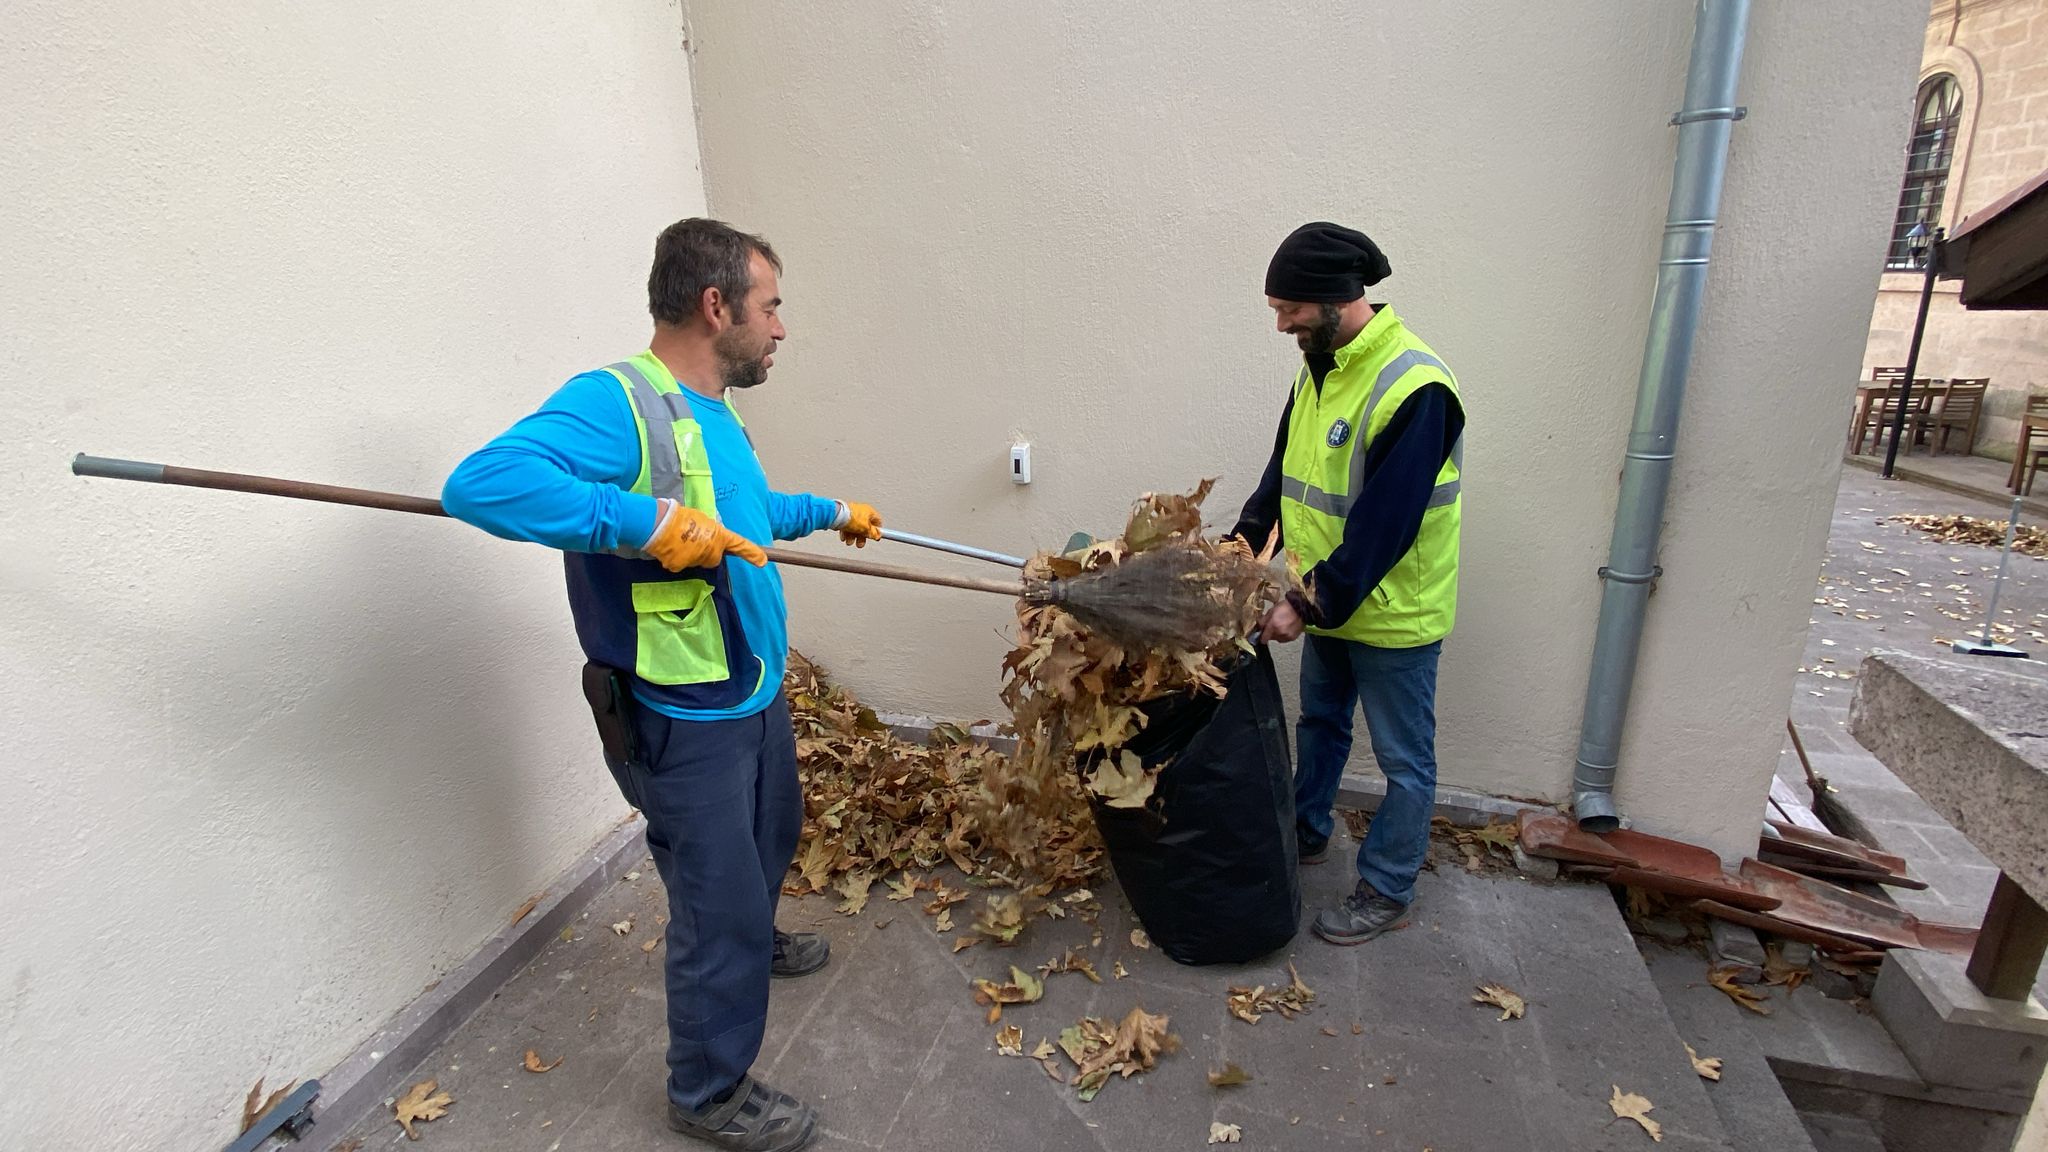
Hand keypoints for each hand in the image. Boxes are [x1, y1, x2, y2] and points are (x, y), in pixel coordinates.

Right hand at [644, 499, 766, 570]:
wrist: (658, 522)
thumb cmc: (680, 516)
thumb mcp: (702, 519)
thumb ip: (711, 531)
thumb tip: (712, 538)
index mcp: (718, 535)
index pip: (739, 544)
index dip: (752, 552)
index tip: (763, 560)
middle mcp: (710, 550)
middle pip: (714, 559)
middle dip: (708, 553)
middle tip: (694, 540)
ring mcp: (695, 560)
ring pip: (697, 562)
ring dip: (692, 555)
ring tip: (680, 540)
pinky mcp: (679, 566)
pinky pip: (681, 565)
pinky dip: (677, 559)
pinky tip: (670, 548)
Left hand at [835, 501, 882, 547]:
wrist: (836, 515)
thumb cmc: (852, 518)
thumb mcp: (866, 529)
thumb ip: (873, 533)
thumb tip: (877, 536)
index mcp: (869, 511)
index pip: (877, 522)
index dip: (877, 531)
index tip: (875, 538)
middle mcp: (861, 512)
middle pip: (865, 527)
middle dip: (862, 538)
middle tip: (859, 544)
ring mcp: (852, 514)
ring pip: (855, 528)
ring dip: (852, 538)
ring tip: (849, 542)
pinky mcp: (843, 517)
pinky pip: (847, 527)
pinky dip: (846, 533)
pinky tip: (843, 537)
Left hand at [1258, 597, 1304, 643]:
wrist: (1301, 608)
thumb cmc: (1286, 607)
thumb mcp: (1272, 610)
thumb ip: (1264, 620)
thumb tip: (1259, 626)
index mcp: (1273, 625)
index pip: (1263, 638)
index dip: (1261, 636)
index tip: (1262, 633)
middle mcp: (1279, 633)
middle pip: (1270, 638)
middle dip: (1270, 633)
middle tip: (1273, 625)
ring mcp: (1287, 636)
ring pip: (1277, 639)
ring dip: (1277, 634)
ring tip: (1281, 626)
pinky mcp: (1292, 638)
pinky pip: (1284, 639)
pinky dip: (1284, 635)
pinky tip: (1286, 628)